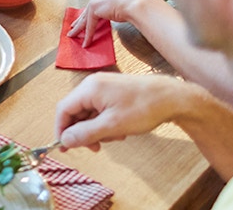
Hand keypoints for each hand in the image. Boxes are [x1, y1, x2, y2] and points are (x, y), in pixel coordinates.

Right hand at [54, 73, 190, 151]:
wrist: (171, 98)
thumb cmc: (144, 108)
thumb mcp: (112, 126)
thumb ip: (85, 133)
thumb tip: (65, 140)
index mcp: (89, 89)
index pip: (63, 109)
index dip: (61, 129)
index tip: (65, 147)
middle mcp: (93, 85)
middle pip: (75, 111)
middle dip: (84, 132)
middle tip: (96, 147)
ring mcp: (104, 87)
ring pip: (89, 113)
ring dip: (97, 129)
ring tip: (115, 137)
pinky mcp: (113, 92)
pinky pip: (100, 110)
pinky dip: (105, 123)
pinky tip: (120, 130)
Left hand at [67, 0, 155, 46]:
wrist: (138, 3)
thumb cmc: (138, 0)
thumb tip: (119, 6)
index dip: (93, 5)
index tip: (89, 11)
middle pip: (89, 6)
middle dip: (81, 17)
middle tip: (75, 24)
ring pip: (86, 16)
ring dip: (79, 27)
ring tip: (73, 34)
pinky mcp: (94, 9)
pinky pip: (90, 25)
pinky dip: (88, 35)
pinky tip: (86, 42)